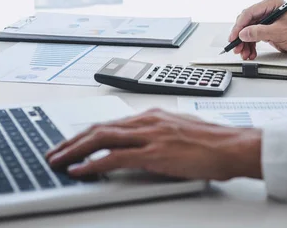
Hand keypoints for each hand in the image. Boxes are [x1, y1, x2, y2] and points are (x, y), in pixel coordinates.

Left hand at [45, 109, 262, 180]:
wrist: (232, 146)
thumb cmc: (213, 140)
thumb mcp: (181, 129)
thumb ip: (160, 133)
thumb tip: (145, 142)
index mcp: (153, 115)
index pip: (111, 123)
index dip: (87, 133)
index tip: (72, 142)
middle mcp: (147, 121)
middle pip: (100, 128)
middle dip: (72, 141)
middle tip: (54, 152)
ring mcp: (150, 136)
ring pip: (102, 139)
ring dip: (75, 150)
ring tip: (57, 160)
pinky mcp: (154, 153)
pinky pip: (115, 158)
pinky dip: (93, 164)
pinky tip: (80, 170)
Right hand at [229, 0, 286, 59]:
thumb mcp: (280, 33)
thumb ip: (260, 32)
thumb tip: (243, 33)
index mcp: (271, 3)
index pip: (249, 13)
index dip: (239, 26)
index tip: (234, 37)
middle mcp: (267, 9)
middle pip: (246, 22)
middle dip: (241, 36)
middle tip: (237, 48)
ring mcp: (266, 19)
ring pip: (248, 30)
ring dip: (245, 43)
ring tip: (245, 54)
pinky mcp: (266, 28)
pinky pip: (253, 36)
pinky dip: (250, 45)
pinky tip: (250, 53)